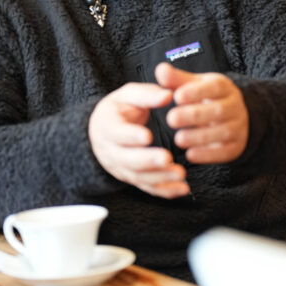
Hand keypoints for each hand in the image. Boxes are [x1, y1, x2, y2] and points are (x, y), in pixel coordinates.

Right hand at [89, 83, 189, 197]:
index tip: (148, 136)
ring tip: (180, 174)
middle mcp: (111, 151)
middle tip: (167, 159)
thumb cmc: (119, 109)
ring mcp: (121, 168)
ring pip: (139, 177)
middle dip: (148, 160)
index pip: (117, 133)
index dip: (131, 136)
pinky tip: (183, 189)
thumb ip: (147, 95)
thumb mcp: (128, 95)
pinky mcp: (133, 178)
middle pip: (128, 160)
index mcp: (107, 127)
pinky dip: (165, 190)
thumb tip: (168, 95)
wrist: (101, 131)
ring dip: (160, 177)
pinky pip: (148, 187)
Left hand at [156, 62, 249, 163]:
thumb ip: (176, 80)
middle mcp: (234, 107)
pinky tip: (190, 155)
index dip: (196, 92)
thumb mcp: (194, 86)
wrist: (232, 118)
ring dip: (199, 136)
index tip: (177, 97)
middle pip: (218, 110)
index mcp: (224, 88)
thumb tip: (160, 69)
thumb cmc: (206, 99)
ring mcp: (238, 127)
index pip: (214, 87)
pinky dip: (208, 155)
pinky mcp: (236, 146)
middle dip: (194, 115)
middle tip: (171, 119)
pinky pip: (225, 151)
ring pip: (223, 132)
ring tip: (178, 139)